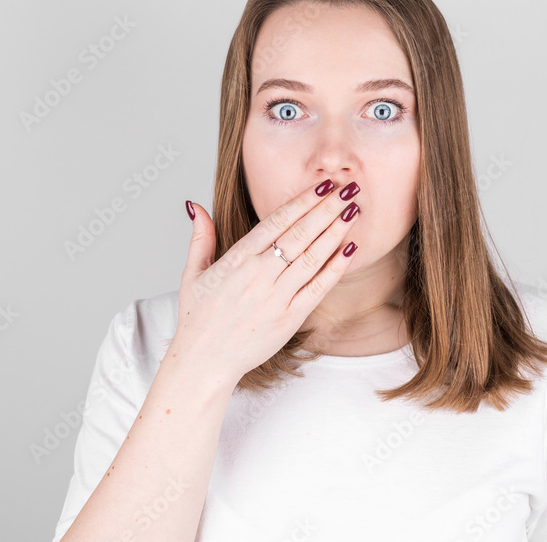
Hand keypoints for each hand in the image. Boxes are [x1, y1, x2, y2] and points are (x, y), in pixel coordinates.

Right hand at [173, 179, 360, 381]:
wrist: (204, 361)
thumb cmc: (198, 318)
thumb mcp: (192, 273)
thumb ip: (200, 237)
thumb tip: (195, 205)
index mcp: (237, 259)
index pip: (277, 221)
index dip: (302, 201)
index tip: (321, 185)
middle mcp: (260, 274)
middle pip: (300, 234)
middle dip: (327, 208)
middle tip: (348, 188)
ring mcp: (277, 297)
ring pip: (313, 257)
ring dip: (336, 232)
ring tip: (353, 211)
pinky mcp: (290, 318)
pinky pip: (318, 288)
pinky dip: (336, 268)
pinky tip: (350, 249)